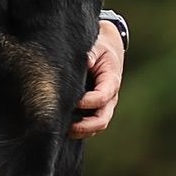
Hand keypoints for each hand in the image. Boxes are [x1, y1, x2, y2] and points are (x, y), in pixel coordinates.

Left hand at [73, 19, 125, 138]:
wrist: (108, 46)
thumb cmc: (100, 45)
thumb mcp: (97, 45)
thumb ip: (91, 53)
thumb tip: (85, 61)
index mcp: (112, 81)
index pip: (102, 97)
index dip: (88, 102)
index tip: (73, 100)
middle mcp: (110, 97)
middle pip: (102, 119)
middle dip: (85, 126)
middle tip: (67, 126)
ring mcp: (104, 105)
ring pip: (96, 126)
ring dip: (81, 130)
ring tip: (63, 130)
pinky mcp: (96, 108)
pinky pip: (90, 124)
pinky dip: (80, 128)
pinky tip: (64, 126)